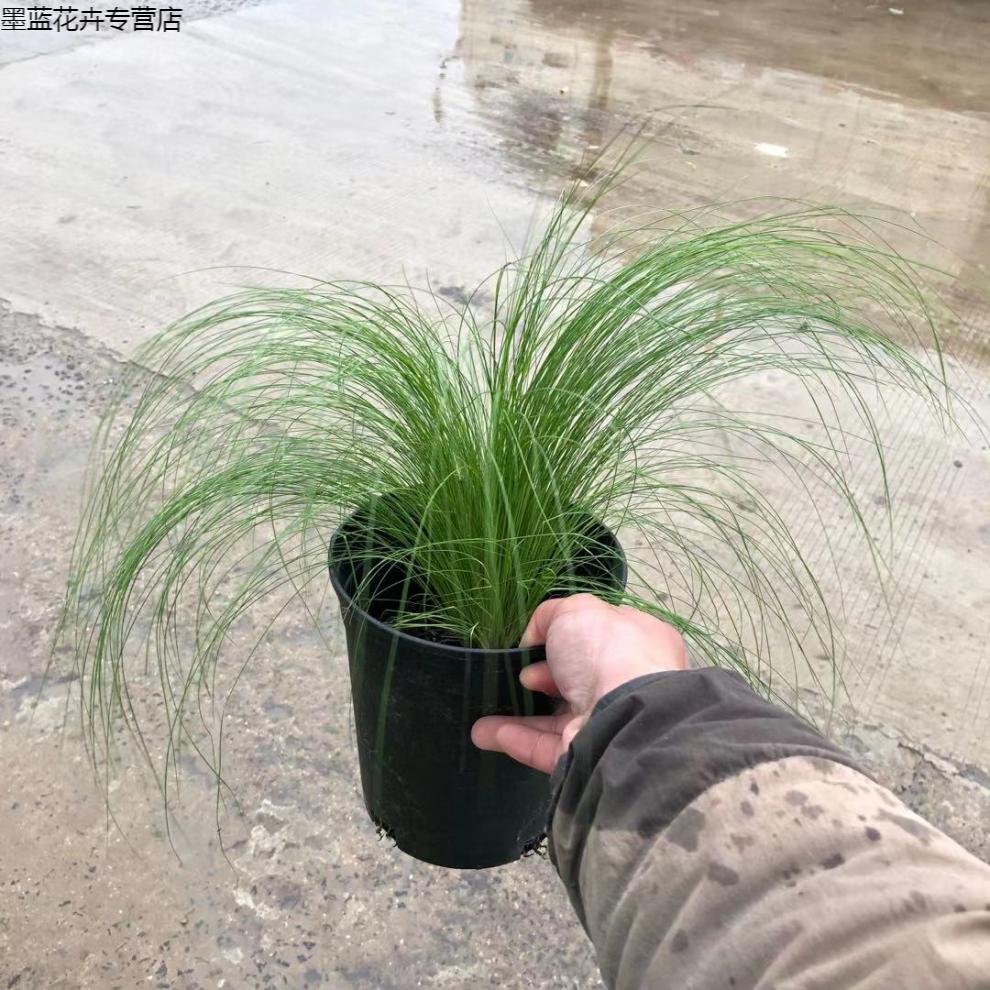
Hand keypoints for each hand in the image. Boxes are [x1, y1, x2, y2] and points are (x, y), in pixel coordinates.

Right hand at [471, 593, 687, 772]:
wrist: (625, 712)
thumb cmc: (605, 649)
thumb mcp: (575, 610)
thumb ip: (550, 616)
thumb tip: (533, 637)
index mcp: (636, 643)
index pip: (599, 638)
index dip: (566, 638)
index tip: (535, 642)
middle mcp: (626, 683)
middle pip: (577, 680)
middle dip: (542, 675)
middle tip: (519, 674)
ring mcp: (607, 721)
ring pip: (556, 717)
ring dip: (518, 713)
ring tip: (484, 707)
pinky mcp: (587, 754)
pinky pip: (546, 747)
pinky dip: (516, 739)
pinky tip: (486, 732)